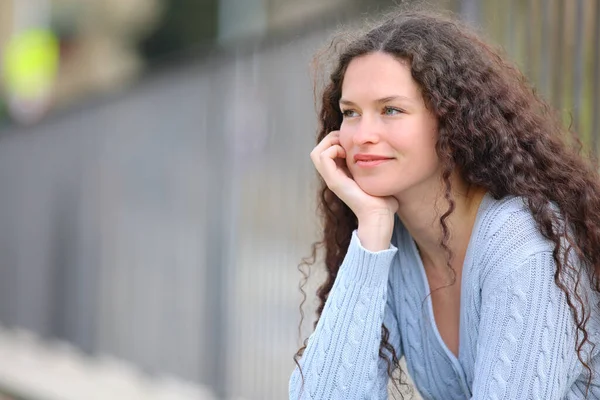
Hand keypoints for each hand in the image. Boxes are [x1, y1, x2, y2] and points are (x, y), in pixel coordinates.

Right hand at [310, 131, 397, 249]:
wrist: (380, 215)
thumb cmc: (383, 201)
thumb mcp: (378, 179)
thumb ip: (379, 169)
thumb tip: (389, 158)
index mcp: (342, 175)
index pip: (329, 151)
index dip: (338, 141)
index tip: (353, 142)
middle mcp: (333, 177)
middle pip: (319, 150)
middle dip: (332, 139)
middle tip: (347, 141)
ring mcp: (331, 179)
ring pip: (317, 152)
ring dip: (330, 143)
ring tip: (345, 146)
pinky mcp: (333, 181)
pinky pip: (323, 157)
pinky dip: (333, 149)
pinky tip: (347, 153)